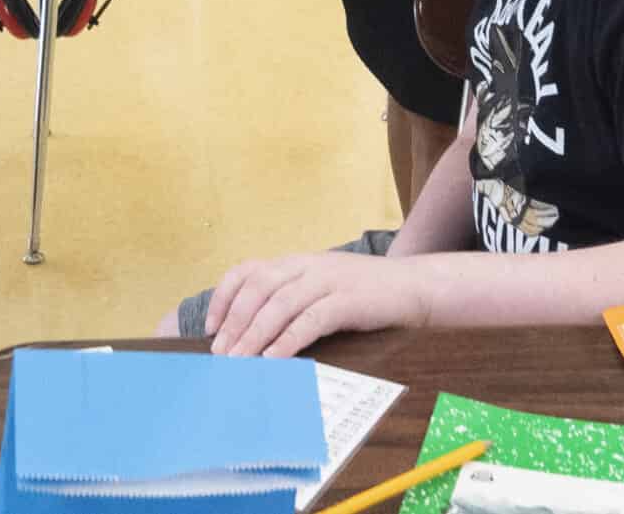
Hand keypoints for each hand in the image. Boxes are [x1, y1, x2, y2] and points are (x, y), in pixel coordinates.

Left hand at [205, 251, 429, 357]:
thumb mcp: (321, 286)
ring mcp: (327, 280)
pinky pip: (310, 320)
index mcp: (296, 262)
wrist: (412, 286)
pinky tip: (274, 360)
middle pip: (258, 288)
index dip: (224, 298)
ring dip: (255, 336)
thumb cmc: (364, 293)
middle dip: (235, 323)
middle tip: (221, 354)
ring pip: (279, 305)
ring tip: (240, 362)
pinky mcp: (347, 300)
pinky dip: (288, 341)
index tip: (211, 328)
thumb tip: (253, 332)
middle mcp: (306, 265)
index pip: (247, 271)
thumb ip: (292, 299)